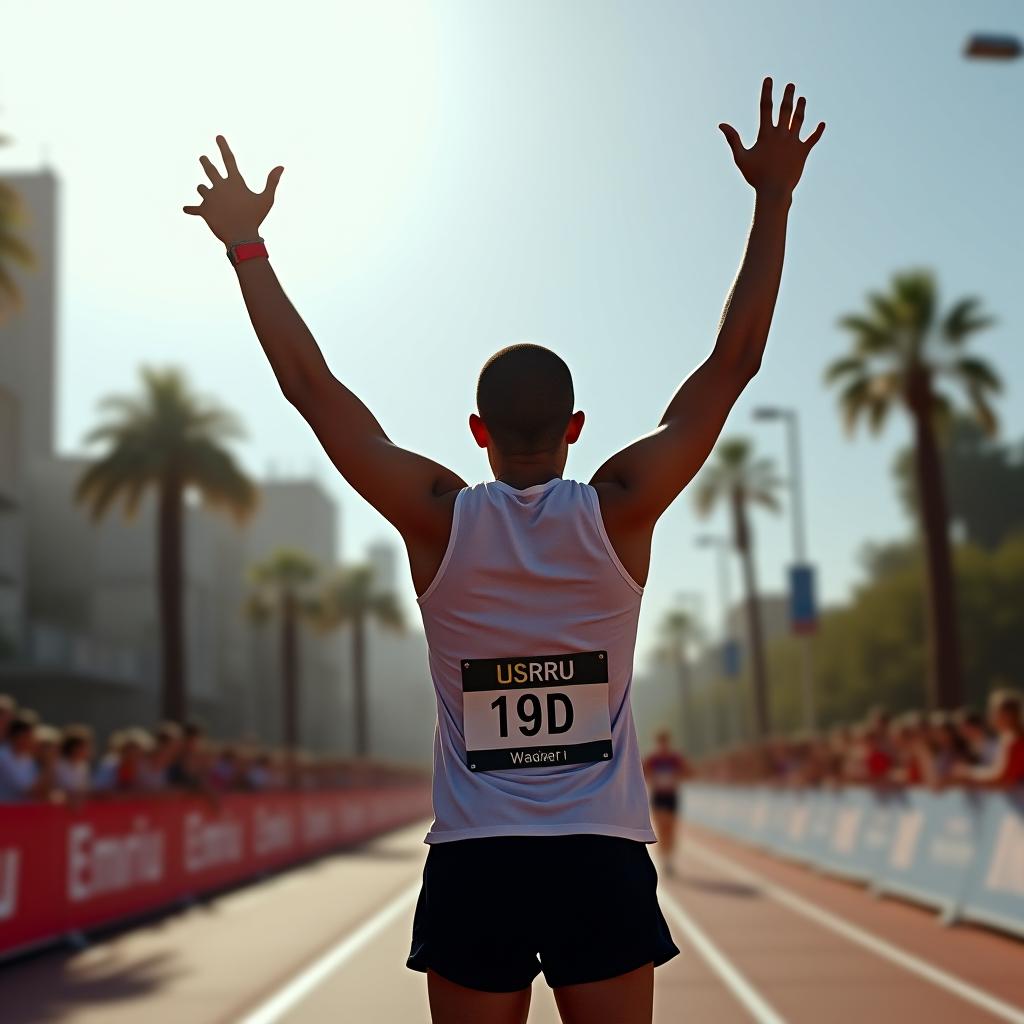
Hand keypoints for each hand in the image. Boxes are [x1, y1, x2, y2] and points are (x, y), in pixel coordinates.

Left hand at [183, 136, 283, 243]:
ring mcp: (210, 198)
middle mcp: (220, 186)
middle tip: (202, 158)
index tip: (218, 137)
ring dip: (204, 190)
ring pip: (202, 188)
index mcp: (235, 182)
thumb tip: (281, 166)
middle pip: (209, 169)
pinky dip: (191, 209)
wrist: (240, 236)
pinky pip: (194, 208)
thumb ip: (272, 182)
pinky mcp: (204, 210)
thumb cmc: (255, 218)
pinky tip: (185, 209)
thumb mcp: (266, 200)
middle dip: (205, 162)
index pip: (228, 159)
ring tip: (205, 192)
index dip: (223, 146)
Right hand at [719, 78, 823, 196]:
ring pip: (799, 120)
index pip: (766, 107)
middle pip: (786, 110)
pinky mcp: (803, 152)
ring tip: (802, 99)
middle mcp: (781, 134)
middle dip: (788, 96)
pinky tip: (822, 124)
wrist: (774, 190)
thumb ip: (733, 139)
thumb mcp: (741, 157)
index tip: (769, 79)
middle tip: (791, 85)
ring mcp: (794, 142)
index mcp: (766, 134)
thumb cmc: (756, 176)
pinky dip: (817, 132)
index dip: (767, 92)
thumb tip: (721, 125)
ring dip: (801, 108)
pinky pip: (812, 139)